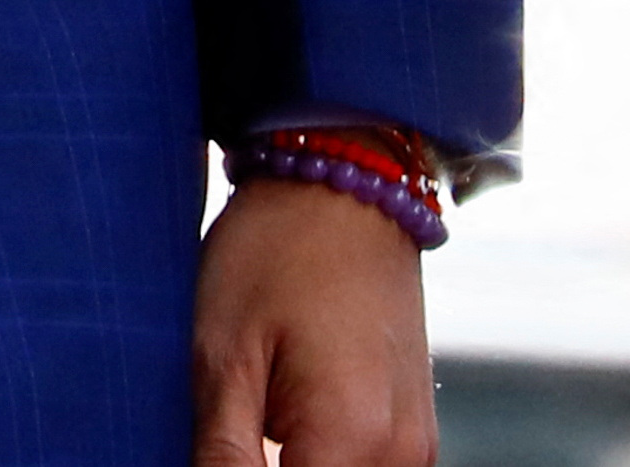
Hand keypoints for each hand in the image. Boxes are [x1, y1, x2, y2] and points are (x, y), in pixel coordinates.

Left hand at [194, 174, 432, 466]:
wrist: (343, 189)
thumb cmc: (274, 253)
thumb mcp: (221, 352)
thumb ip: (223, 451)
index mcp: (354, 439)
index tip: (215, 446)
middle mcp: (402, 454)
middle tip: (226, 423)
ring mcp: (415, 444)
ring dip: (292, 463)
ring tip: (250, 413)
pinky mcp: (412, 429)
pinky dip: (318, 457)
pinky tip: (278, 420)